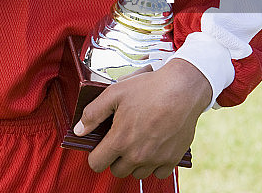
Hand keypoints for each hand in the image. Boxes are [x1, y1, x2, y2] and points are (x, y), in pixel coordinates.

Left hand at [74, 59, 211, 179]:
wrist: (182, 89)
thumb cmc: (149, 88)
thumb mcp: (115, 92)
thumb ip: (93, 113)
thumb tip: (79, 130)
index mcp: (120, 140)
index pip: (96, 164)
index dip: (95, 155)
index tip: (100, 145)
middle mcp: (136, 155)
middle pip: (117, 171)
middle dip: (115, 158)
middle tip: (122, 139)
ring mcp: (155, 159)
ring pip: (137, 173)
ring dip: (134, 162)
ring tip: (138, 140)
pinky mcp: (172, 159)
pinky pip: (157, 173)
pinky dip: (154, 164)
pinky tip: (154, 146)